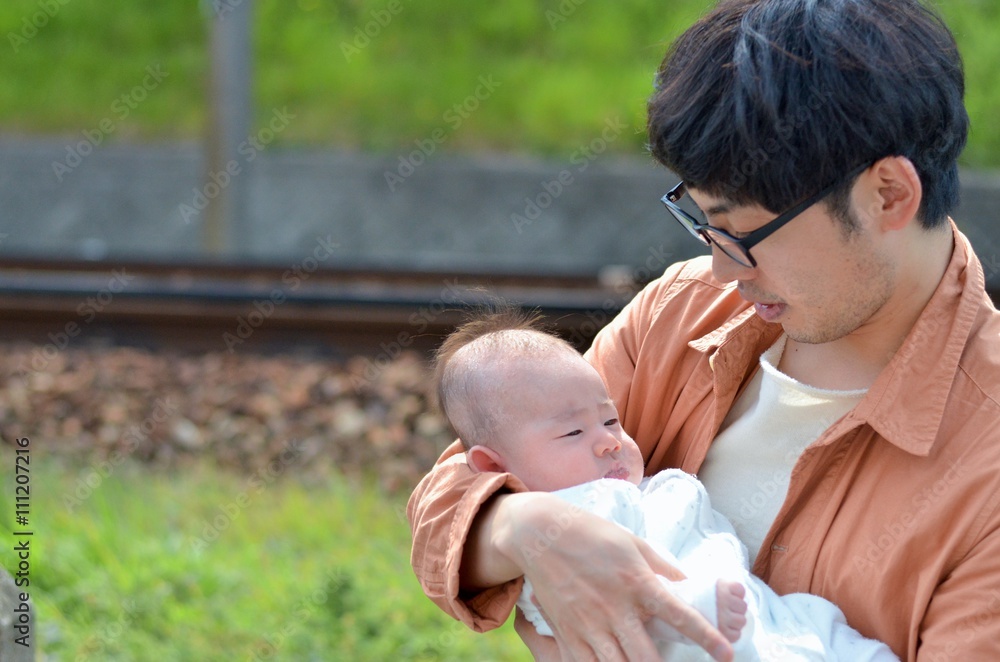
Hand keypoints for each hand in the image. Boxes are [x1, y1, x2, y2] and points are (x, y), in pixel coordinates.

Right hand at [501, 494, 733, 661]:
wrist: (540, 534)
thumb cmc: (591, 533)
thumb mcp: (632, 543)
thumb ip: (662, 569)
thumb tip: (687, 587)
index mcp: (637, 582)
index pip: (680, 616)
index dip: (706, 637)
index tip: (725, 654)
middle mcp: (615, 608)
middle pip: (647, 658)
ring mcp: (589, 624)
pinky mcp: (568, 633)